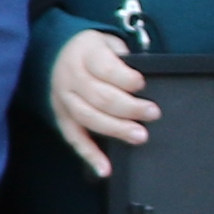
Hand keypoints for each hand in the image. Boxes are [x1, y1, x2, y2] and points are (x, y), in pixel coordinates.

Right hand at [49, 29, 157, 180]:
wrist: (60, 53)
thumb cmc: (96, 52)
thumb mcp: (110, 43)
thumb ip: (125, 60)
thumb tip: (146, 83)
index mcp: (85, 54)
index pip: (105, 69)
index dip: (126, 78)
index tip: (143, 83)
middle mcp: (70, 77)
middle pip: (99, 96)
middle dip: (128, 107)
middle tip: (153, 113)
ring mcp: (63, 98)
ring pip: (88, 117)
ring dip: (115, 129)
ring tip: (140, 136)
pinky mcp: (61, 116)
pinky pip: (73, 137)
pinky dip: (88, 155)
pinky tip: (104, 169)